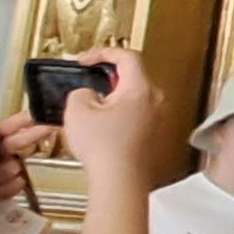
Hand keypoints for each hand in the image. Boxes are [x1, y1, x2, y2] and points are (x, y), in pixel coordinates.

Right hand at [60, 49, 170, 195]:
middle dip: (105, 76)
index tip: (86, 59)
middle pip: (131, 75)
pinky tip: (98, 126)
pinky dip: (115, 113)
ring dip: (109, 96)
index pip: (127, 56)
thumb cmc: (105, 149)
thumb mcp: (78, 109)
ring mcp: (155, 118)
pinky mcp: (149, 133)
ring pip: (131, 96)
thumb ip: (80, 91)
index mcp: (141, 89)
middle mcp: (154, 101)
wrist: (119, 181)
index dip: (103, 53)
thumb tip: (86, 94)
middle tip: (86, 79)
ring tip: (88, 108)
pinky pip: (132, 113)